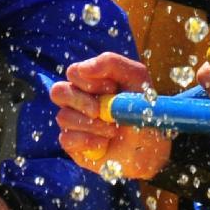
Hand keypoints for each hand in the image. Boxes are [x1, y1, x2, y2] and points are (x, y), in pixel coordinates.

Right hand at [48, 52, 172, 180]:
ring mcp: (73, 122)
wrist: (151, 146)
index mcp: (90, 81)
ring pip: (63, 117)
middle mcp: (77, 100)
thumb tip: (84, 69)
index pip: (73, 72)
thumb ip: (112, 63)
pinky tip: (104, 143)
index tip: (111, 89)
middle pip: (58, 91)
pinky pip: (66, 139)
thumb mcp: (136, 79)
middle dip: (82, 101)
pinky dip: (89, 141)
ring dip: (93, 125)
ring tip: (113, 131)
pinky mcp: (72, 143)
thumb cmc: (142, 110)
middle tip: (101, 111)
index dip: (89, 81)